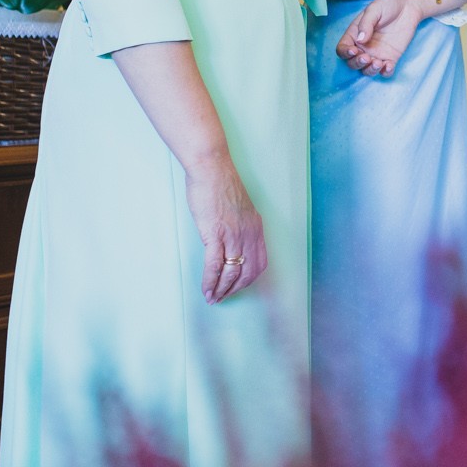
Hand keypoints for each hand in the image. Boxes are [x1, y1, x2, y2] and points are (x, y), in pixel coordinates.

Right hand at [186, 159, 267, 301]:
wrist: (211, 168)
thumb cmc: (221, 183)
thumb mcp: (240, 207)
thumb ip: (240, 225)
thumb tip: (232, 239)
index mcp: (256, 228)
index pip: (259, 263)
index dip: (248, 280)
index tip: (237, 287)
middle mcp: (249, 234)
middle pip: (247, 273)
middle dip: (234, 289)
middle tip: (223, 298)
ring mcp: (233, 235)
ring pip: (231, 273)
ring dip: (221, 290)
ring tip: (212, 298)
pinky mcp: (216, 234)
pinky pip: (215, 265)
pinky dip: (210, 281)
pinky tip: (206, 290)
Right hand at [337, 0, 423, 76]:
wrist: (408, 6)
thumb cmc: (388, 4)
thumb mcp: (374, 9)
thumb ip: (366, 24)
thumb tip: (360, 40)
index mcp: (354, 34)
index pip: (343, 48)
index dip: (345, 53)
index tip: (353, 50)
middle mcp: (363, 47)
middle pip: (352, 63)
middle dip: (357, 63)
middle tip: (366, 57)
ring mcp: (376, 54)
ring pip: (367, 70)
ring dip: (369, 70)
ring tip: (378, 63)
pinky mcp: (391, 58)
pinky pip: (385, 71)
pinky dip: (385, 73)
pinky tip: (388, 66)